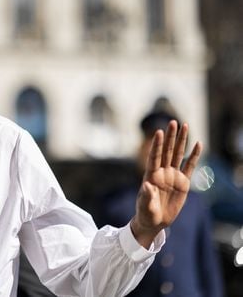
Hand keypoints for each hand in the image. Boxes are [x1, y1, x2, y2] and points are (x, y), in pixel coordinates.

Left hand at [130, 121, 202, 247]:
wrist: (154, 221)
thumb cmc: (146, 213)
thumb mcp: (145, 206)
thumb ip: (146, 195)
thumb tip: (146, 184)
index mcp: (151, 175)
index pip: (154, 157)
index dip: (156, 145)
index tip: (158, 132)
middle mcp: (161, 172)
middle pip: (166, 151)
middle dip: (170, 137)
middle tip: (173, 122)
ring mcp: (172, 176)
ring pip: (178, 154)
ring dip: (181, 141)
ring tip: (185, 125)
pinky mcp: (182, 182)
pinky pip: (189, 166)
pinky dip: (194, 156)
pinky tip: (198, 144)